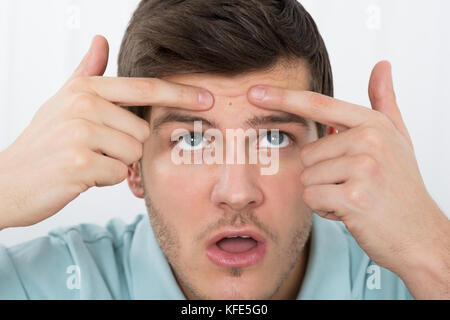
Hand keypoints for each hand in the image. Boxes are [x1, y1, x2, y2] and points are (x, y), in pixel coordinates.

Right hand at [0, 35, 212, 229]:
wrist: (9, 180)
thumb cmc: (43, 142)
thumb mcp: (62, 102)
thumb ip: (87, 73)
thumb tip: (101, 40)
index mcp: (84, 89)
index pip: (144, 88)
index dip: (180, 93)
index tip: (207, 97)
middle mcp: (83, 105)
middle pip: (142, 131)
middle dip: (124, 147)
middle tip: (94, 150)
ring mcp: (81, 133)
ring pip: (133, 154)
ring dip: (114, 164)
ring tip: (86, 161)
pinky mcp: (80, 162)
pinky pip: (118, 174)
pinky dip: (103, 180)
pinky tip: (81, 175)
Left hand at [247, 61, 449, 298]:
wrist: (419, 233)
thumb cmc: (402, 186)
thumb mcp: (397, 138)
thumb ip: (384, 101)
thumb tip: (382, 66)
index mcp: (372, 124)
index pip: (317, 105)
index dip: (282, 98)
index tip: (254, 92)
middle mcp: (368, 140)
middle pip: (307, 153)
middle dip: (322, 174)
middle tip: (353, 184)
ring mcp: (362, 168)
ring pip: (306, 178)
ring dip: (324, 193)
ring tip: (353, 197)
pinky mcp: (354, 197)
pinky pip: (312, 198)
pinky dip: (325, 209)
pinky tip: (350, 212)